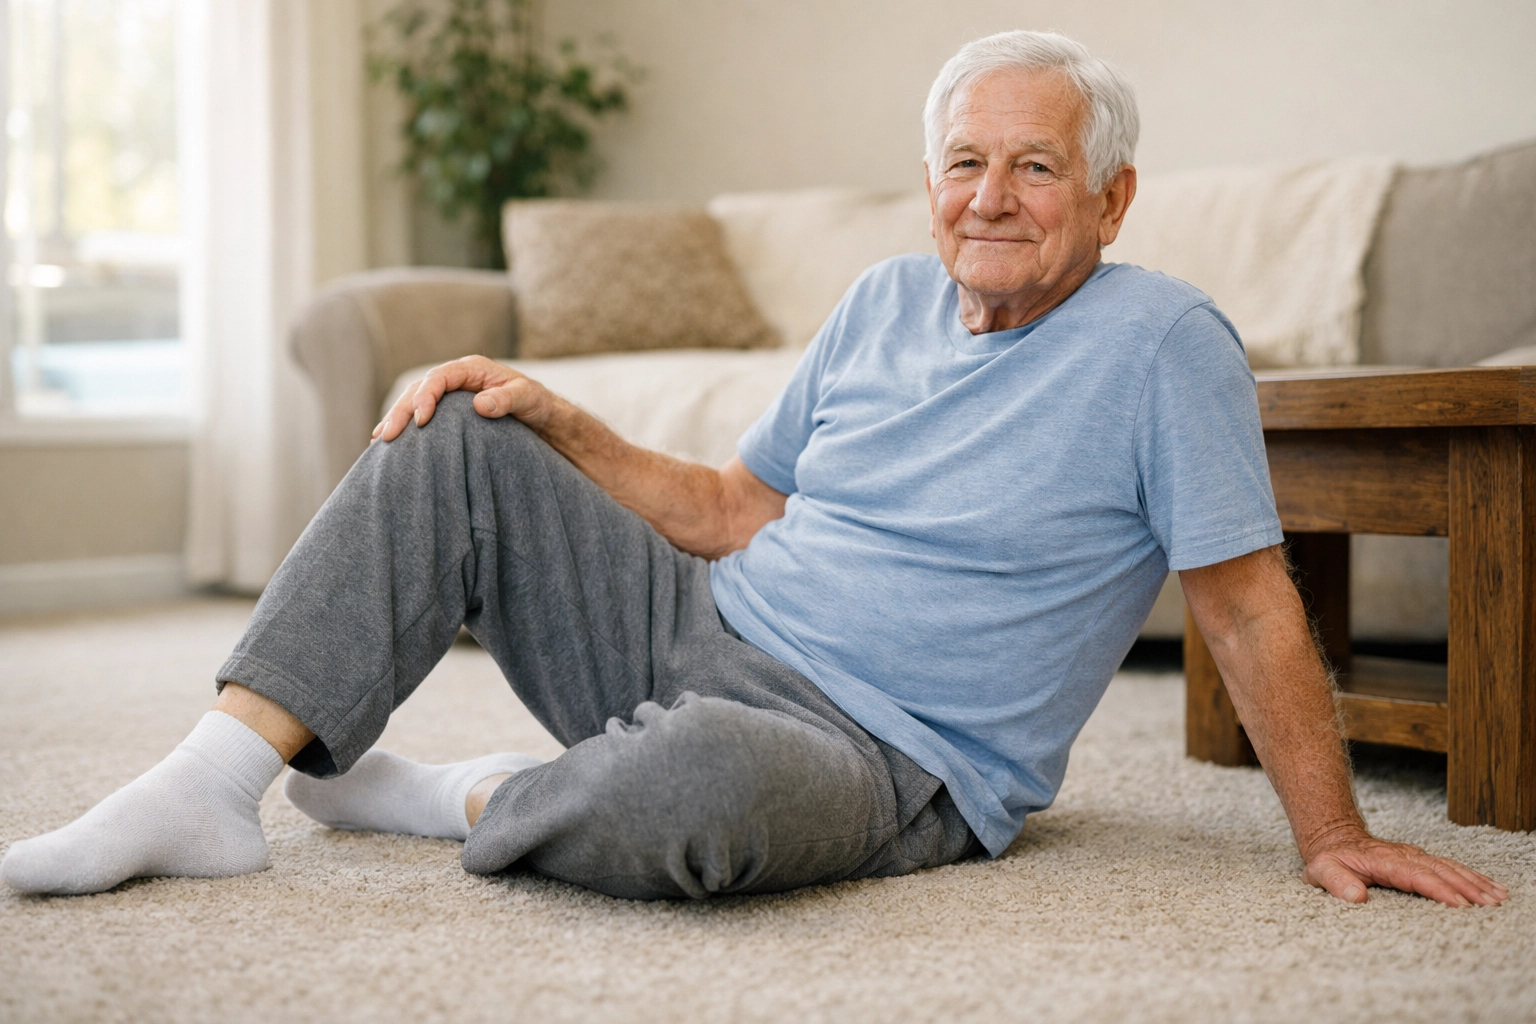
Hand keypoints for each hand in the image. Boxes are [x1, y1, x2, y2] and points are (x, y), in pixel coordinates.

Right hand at [374, 355, 553, 441]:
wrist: (540, 414)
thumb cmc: (534, 403)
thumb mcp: (526, 398)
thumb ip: (506, 400)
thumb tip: (480, 404)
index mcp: (471, 369)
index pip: (439, 378)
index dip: (426, 397)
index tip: (422, 421)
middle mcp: (456, 378)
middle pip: (419, 389)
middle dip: (401, 411)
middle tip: (387, 436)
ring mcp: (449, 394)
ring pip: (414, 401)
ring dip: (397, 418)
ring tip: (380, 440)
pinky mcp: (447, 410)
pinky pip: (421, 414)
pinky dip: (406, 426)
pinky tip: (390, 443)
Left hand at [1301, 827, 1507, 906]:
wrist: (1334, 838)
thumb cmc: (1329, 859)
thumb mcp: (1322, 870)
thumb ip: (1337, 882)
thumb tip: (1357, 897)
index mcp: (1383, 860)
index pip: (1415, 875)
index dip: (1437, 889)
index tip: (1459, 904)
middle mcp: (1404, 856)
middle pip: (1440, 870)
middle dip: (1466, 887)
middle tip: (1489, 905)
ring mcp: (1414, 856)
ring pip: (1449, 867)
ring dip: (1474, 882)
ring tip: (1497, 898)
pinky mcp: (1420, 860)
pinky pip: (1449, 867)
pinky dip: (1471, 877)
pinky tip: (1489, 887)